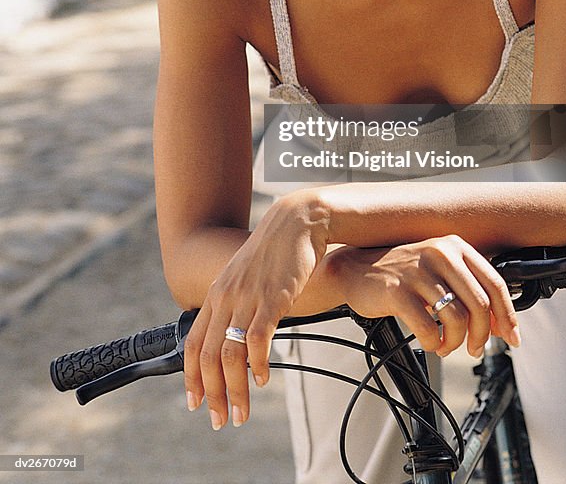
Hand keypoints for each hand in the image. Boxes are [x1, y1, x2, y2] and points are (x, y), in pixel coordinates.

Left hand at [182, 191, 329, 429]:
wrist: (297, 222)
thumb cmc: (276, 252)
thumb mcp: (246, 277)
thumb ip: (236, 303)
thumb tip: (236, 334)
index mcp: (216, 295)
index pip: (194, 344)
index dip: (191, 378)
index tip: (195, 404)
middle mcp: (226, 298)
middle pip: (208, 357)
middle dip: (212, 395)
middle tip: (221, 420)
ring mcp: (247, 298)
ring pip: (230, 355)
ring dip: (234, 390)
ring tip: (242, 412)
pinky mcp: (271, 298)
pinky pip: (257, 340)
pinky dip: (257, 366)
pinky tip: (262, 380)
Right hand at [326, 235, 520, 357]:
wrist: (355, 270)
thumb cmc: (401, 274)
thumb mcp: (439, 271)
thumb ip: (469, 290)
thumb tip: (500, 325)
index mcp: (455, 247)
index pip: (495, 284)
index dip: (508, 316)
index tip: (511, 338)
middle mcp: (439, 254)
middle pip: (480, 305)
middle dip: (483, 336)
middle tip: (475, 349)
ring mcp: (418, 271)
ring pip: (458, 319)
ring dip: (456, 343)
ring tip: (446, 345)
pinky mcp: (398, 291)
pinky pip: (429, 329)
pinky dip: (434, 343)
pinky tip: (430, 342)